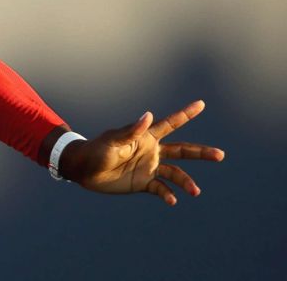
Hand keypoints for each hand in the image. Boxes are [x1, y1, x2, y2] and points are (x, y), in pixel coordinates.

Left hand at [61, 100, 224, 204]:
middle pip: (182, 151)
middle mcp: (152, 151)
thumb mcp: (113, 140)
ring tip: (195, 191)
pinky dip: (168, 194)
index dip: (185, 114)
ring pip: (176, 174)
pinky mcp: (143, 183)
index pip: (170, 124)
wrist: (84, 170)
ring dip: (186, 182)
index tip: (201, 104)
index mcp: (146, 137)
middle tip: (220, 155)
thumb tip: (149, 115)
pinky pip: (161, 189)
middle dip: (201, 153)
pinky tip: (172, 200)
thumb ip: (131, 131)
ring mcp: (149, 168)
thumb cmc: (96, 150)